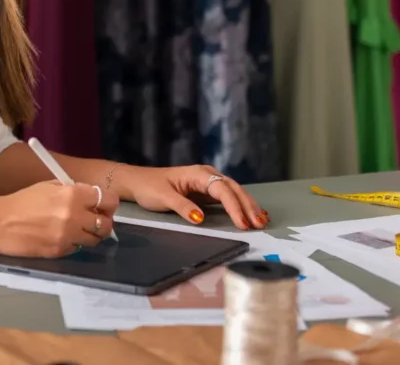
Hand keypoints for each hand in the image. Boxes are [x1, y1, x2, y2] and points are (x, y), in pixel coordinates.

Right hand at [0, 181, 118, 256]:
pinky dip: (73, 243)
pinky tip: (59, 237)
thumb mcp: (48, 186)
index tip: (103, 205)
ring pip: (95, 239)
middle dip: (103, 221)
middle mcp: (75, 216)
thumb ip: (72, 190)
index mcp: (73, 194)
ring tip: (76, 229)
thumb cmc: (21, 201)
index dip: (108, 203)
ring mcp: (68, 236)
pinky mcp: (60, 251)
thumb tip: (90, 197)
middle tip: (93, 220)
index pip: (108, 200)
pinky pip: (77, 248)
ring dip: (89, 234)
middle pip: (107, 224)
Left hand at [122, 165, 267, 230]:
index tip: (242, 223)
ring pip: (234, 192)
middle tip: (259, 224)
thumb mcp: (163, 198)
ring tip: (261, 221)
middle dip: (247, 206)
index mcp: (198, 174)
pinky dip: (240, 206)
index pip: (222, 189)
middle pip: (233, 189)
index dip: (234, 207)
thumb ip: (183, 207)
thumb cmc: (149, 187)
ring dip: (247, 206)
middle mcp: (206, 175)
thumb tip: (201, 218)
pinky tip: (250, 214)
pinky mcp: (206, 191)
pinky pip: (228, 197)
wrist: (138, 182)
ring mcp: (208, 182)